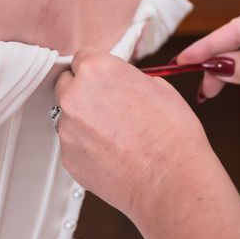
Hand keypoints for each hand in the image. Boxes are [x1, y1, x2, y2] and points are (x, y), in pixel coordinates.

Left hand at [55, 50, 215, 226]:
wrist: (171, 180)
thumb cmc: (172, 136)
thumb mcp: (158, 87)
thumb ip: (127, 78)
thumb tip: (119, 81)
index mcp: (96, 70)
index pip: (82, 57)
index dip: (97, 68)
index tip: (103, 78)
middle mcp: (74, 97)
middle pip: (67, 84)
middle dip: (84, 91)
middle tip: (109, 104)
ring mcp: (68, 130)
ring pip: (69, 116)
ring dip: (85, 120)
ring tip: (117, 134)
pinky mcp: (68, 158)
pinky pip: (73, 144)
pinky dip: (87, 146)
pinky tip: (113, 152)